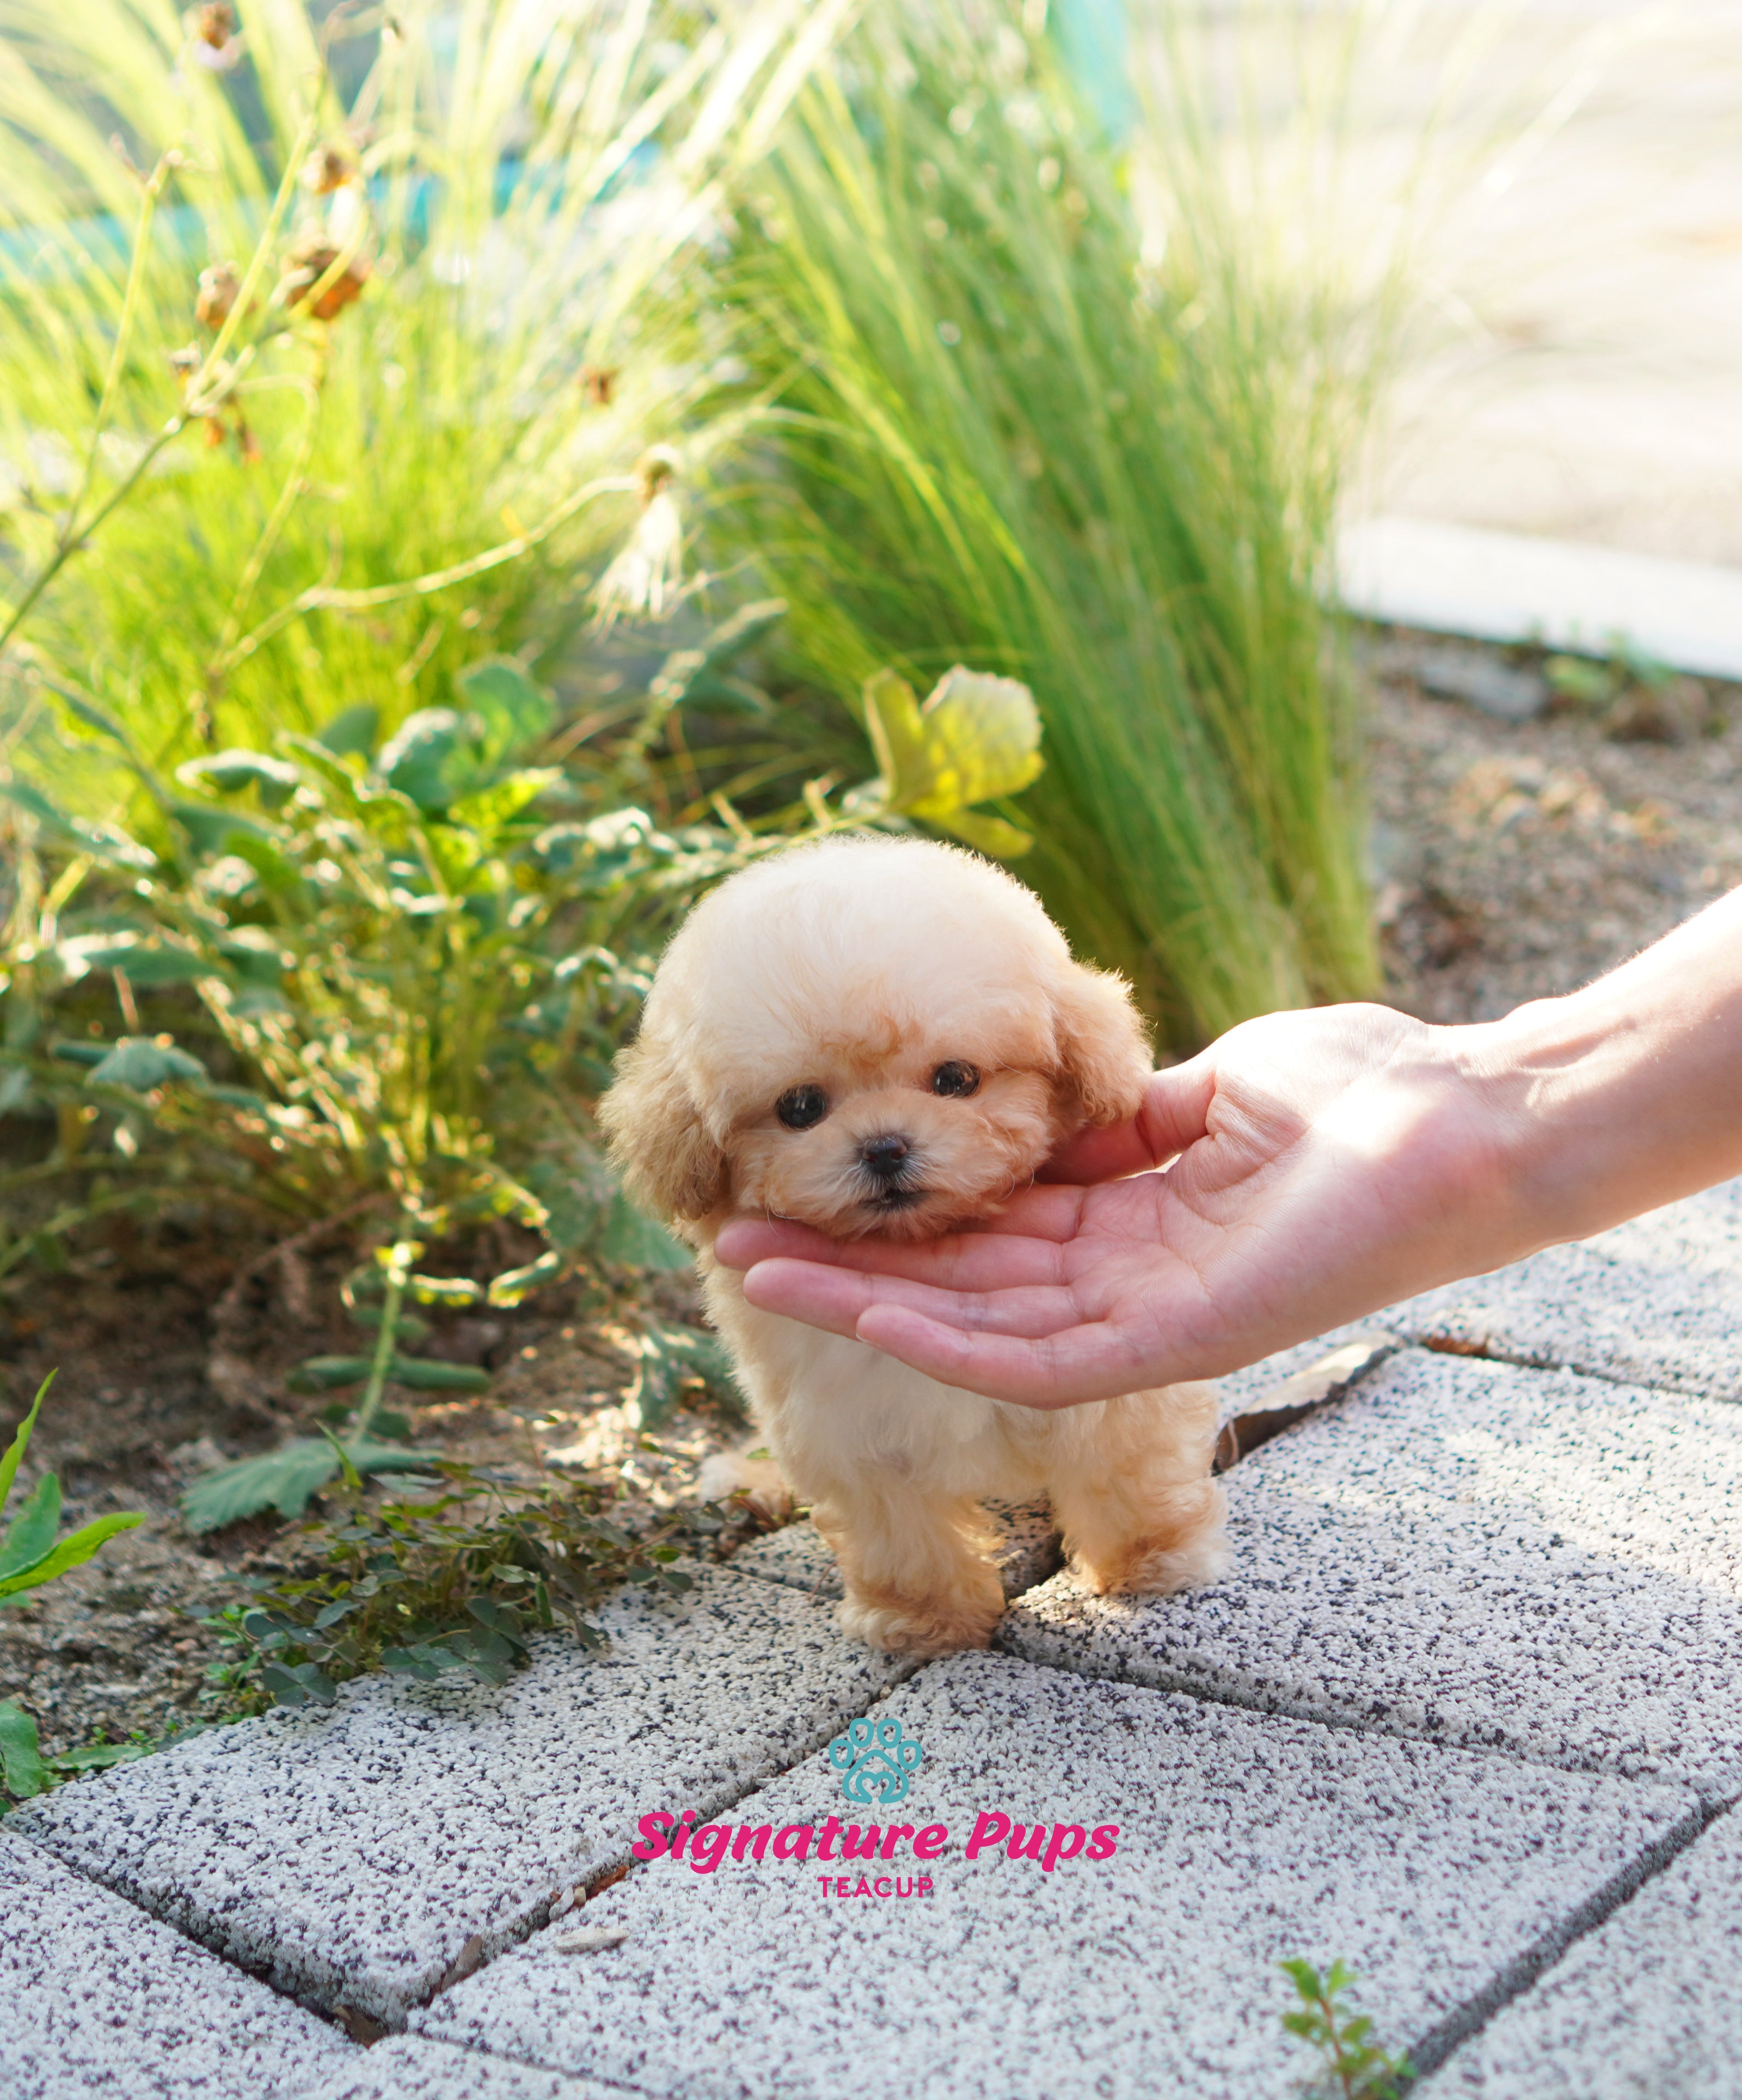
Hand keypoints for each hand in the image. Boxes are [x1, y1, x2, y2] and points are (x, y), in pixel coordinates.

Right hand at [714, 1003, 1514, 1406]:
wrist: (1459, 1117)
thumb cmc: (1365, 1090)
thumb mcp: (1216, 1087)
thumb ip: (1128, 1121)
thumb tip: (1058, 1124)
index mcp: (1140, 1222)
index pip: (992, 1231)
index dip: (899, 1216)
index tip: (815, 1184)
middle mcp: (1131, 1282)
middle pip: (962, 1286)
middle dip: (848, 1268)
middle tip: (735, 1241)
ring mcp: (1149, 1319)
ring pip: (977, 1331)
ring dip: (863, 1307)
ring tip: (756, 1273)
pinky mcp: (1174, 1345)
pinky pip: (1040, 1362)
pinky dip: (949, 1342)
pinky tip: (864, 1317)